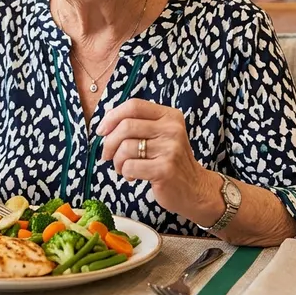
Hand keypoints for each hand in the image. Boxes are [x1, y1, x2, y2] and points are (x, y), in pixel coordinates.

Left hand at [98, 100, 213, 220]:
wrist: (194, 189)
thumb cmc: (169, 161)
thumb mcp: (160, 136)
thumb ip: (138, 125)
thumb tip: (105, 124)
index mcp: (169, 116)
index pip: (134, 105)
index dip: (112, 116)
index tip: (102, 131)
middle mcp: (172, 129)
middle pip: (126, 126)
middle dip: (109, 143)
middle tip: (107, 155)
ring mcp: (170, 149)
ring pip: (125, 148)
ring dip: (117, 161)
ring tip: (123, 168)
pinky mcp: (165, 169)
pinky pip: (130, 166)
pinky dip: (126, 173)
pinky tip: (133, 177)